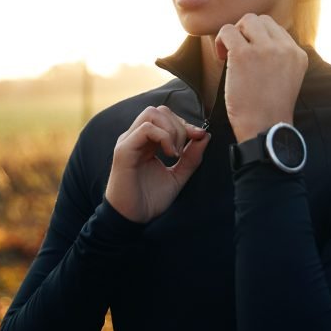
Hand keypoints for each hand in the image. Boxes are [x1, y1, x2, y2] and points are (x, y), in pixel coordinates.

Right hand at [104, 105, 210, 223]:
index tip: (200, 137)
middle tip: (183, 150)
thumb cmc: (149, 200)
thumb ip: (191, 157)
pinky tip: (169, 154)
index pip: (165, 116)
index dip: (185, 124)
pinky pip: (146, 129)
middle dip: (179, 125)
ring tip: (175, 153)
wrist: (132, 219)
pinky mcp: (124, 150)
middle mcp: (135, 137)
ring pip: (152, 113)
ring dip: (171, 130)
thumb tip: (205, 136)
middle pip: (159, 110)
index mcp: (145, 142)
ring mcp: (128, 142)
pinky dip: (164, 137)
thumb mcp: (177, 176)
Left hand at [214, 13, 307, 142]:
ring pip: (246, 20)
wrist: (265, 129)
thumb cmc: (270, 109)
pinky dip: (221, 41)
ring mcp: (265, 49)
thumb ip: (278, 57)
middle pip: (261, 20)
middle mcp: (284, 48)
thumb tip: (256, 39)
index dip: (258, 38)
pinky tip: (221, 57)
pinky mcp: (243, 54)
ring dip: (234, 34)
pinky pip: (228, 31)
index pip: (276, 29)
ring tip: (229, 53)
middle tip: (238, 51)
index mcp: (297, 53)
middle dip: (246, 32)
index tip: (251, 54)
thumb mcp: (287, 77)